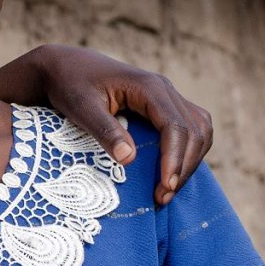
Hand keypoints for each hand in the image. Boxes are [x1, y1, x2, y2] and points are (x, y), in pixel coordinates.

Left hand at [0, 45, 213, 202]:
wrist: (65, 67)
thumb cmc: (70, 85)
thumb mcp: (81, 107)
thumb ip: (105, 130)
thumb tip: (129, 158)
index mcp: (148, 87)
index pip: (174, 126)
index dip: (174, 159)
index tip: (164, 187)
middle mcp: (164, 89)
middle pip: (193, 131)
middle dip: (183, 166)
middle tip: (162, 198)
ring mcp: (167, 96)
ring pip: (199, 129)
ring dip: (191, 160)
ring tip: (168, 190)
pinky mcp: (163, 105)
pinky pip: (191, 127)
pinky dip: (189, 150)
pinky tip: (173, 172)